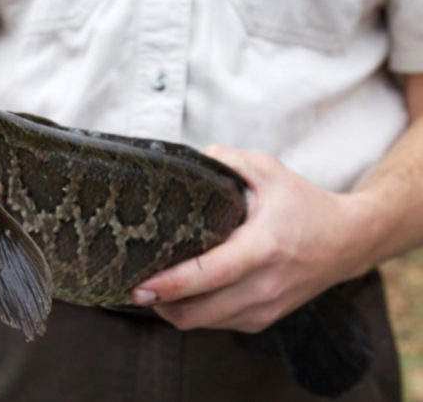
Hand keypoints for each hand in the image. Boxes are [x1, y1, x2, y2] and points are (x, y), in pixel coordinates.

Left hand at [130, 145, 370, 332]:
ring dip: (173, 310)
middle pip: (196, 312)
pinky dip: (194, 313)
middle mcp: (264, 286)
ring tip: (153, 289)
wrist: (349, 241)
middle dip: (158, 303)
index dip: (170, 284)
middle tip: (132, 286)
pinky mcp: (263, 320)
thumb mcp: (270, 171)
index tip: (139, 286)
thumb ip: (229, 161)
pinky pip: (216, 324)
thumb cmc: (305, 205)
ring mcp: (264, 308)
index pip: (209, 275)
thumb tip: (192, 157)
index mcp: (263, 248)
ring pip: (202, 323)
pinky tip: (183, 294)